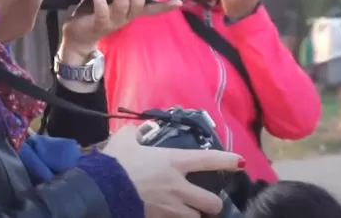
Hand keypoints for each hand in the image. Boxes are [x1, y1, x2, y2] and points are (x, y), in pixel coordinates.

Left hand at [58, 0, 181, 63]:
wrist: (77, 36)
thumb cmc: (94, 12)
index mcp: (132, 11)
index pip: (153, 9)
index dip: (165, 6)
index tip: (178, 1)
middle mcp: (126, 17)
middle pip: (139, 2)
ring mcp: (114, 22)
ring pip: (123, 5)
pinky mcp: (99, 24)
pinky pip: (103, 12)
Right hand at [104, 126, 244, 217]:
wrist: (100, 192)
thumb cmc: (115, 164)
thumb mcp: (124, 142)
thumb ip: (134, 134)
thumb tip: (137, 131)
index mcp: (173, 162)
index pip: (207, 160)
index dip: (226, 161)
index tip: (240, 163)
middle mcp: (178, 187)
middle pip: (211, 202)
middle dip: (213, 205)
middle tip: (209, 203)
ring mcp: (170, 209)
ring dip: (193, 216)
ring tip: (189, 213)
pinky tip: (166, 216)